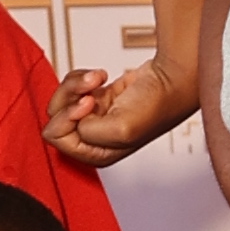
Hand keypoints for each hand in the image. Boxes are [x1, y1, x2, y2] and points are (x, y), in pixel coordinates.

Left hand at [46, 57, 195, 169]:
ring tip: (97, 78)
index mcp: (97, 154)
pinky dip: (82, 77)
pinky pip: (73, 87)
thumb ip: (89, 131)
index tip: (89, 104)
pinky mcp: (99, 98)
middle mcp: (94, 138)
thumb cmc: (157, 105)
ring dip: (77, 84)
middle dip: (70, 97)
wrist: (174, 77)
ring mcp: (95, 117)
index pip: (57, 138)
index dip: (68, 117)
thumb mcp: (121, 129)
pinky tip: (101, 77)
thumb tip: (76, 121)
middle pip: (55, 117)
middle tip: (92, 90)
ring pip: (62, 99)